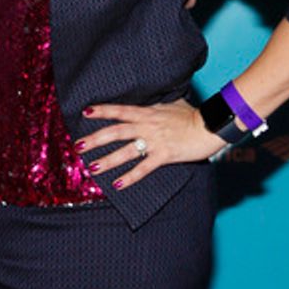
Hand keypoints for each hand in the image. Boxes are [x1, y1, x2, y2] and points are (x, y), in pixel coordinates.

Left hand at [79, 99, 221, 190]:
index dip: (103, 111)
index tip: (85, 112)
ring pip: (126, 151)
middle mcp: (147, 126)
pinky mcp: (165, 155)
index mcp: (148, 113)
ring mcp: (155, 141)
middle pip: (116, 132)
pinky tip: (118, 184)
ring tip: (92, 168)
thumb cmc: (193, 115)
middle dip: (96, 139)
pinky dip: (130, 177)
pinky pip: (144, 168)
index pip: (120, 110)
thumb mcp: (171, 104)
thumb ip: (156, 106)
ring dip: (108, 160)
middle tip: (78, 146)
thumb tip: (148, 104)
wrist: (211, 126)